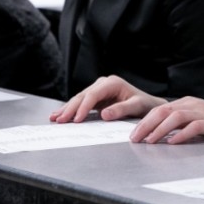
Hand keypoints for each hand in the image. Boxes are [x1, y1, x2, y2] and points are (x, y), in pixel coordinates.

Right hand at [50, 75, 165, 123]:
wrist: (148, 105)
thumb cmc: (144, 104)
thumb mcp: (136, 106)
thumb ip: (121, 109)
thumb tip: (104, 114)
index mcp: (112, 83)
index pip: (93, 95)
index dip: (83, 107)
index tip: (77, 119)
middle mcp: (103, 84)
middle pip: (83, 96)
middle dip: (70, 108)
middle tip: (60, 120)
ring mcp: (98, 90)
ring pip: (79, 99)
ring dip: (67, 109)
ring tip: (55, 118)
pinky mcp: (96, 98)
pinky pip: (81, 103)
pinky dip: (71, 110)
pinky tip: (60, 115)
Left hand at [129, 97, 203, 145]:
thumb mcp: (196, 120)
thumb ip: (180, 124)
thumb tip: (158, 135)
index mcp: (186, 103)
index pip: (160, 109)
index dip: (144, 121)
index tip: (133, 134)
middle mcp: (192, 104)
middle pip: (163, 111)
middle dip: (146, 125)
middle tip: (135, 139)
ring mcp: (202, 112)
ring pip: (176, 116)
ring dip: (160, 129)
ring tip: (150, 141)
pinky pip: (194, 126)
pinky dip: (182, 134)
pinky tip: (173, 142)